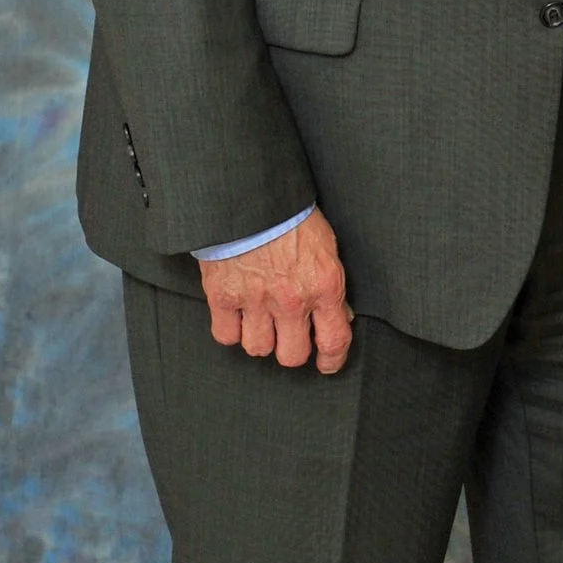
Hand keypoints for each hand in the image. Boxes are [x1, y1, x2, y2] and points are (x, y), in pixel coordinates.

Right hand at [200, 208, 351, 372]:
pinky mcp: (223, 298)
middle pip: (292, 356)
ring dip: (261, 338)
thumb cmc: (292, 217)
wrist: (253, 197)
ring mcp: (256, 301)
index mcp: (324, 285)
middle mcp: (292, 299)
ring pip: (258, 349)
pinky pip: (227, 337)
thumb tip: (339, 315)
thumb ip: (331, 285)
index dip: (332, 360)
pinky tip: (239, 315)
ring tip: (263, 319)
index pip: (334, 340)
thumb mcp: (327, 247)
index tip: (328, 364)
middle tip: (290, 337)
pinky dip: (232, 330)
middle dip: (293, 350)